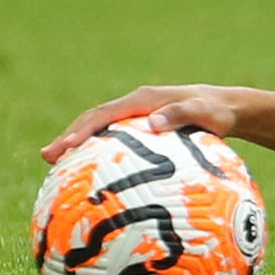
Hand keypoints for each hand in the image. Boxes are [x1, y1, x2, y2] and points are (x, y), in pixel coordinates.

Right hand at [41, 85, 240, 163]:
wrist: (227, 108)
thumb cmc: (217, 113)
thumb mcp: (206, 113)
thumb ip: (182, 115)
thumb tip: (154, 122)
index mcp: (144, 100)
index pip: (106, 114)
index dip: (83, 129)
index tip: (66, 146)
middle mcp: (135, 105)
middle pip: (94, 119)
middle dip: (69, 136)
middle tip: (47, 157)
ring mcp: (136, 116)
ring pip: (99, 128)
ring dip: (77, 143)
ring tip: (54, 166)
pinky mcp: (140, 128)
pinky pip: (112, 139)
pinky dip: (95, 151)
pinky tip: (87, 174)